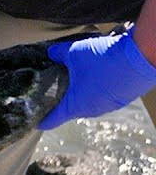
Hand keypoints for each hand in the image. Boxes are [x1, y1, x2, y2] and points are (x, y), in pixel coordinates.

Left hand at [38, 31, 155, 129]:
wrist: (141, 59)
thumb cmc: (103, 60)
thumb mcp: (73, 53)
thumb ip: (58, 54)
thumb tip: (49, 52)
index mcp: (76, 105)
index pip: (53, 119)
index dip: (41, 120)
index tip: (33, 122)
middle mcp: (92, 110)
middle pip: (69, 110)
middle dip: (59, 102)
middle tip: (48, 91)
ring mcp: (108, 106)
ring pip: (87, 103)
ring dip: (78, 94)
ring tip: (69, 80)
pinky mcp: (121, 99)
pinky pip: (101, 97)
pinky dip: (93, 90)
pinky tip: (92, 76)